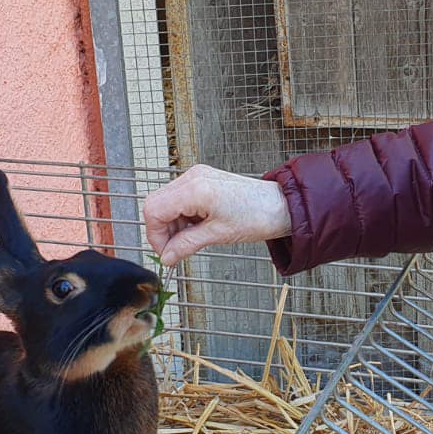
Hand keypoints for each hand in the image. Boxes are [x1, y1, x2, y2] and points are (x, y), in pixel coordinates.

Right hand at [143, 164, 292, 265]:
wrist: (279, 205)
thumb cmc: (257, 215)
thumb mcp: (218, 235)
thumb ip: (186, 245)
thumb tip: (167, 257)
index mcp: (195, 189)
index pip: (154, 210)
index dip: (154, 234)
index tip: (165, 252)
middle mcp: (192, 177)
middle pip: (156, 204)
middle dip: (161, 229)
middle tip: (175, 249)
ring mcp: (196, 176)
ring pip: (166, 202)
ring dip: (172, 224)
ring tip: (190, 239)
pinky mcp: (202, 180)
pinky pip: (179, 198)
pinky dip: (181, 216)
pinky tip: (195, 228)